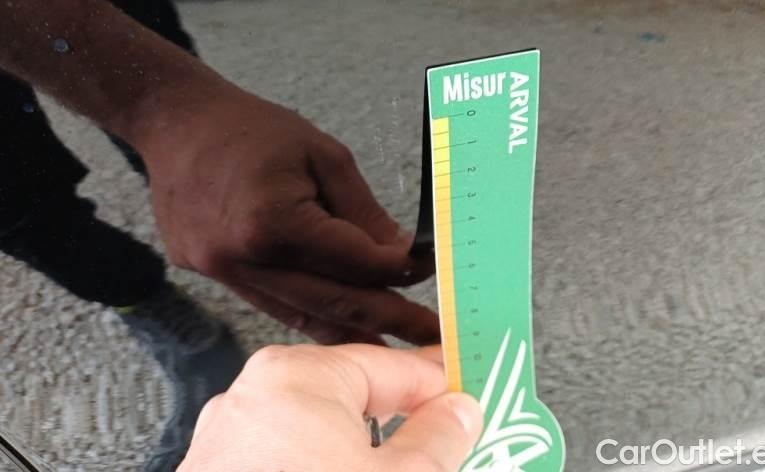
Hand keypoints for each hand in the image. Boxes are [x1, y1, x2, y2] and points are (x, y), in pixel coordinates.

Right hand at [133, 76, 437, 345]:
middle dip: (386, 318)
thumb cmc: (253, 128)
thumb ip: (364, 213)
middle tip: (429, 333)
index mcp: (274, 223)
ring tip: (389, 342)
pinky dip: (309, 313)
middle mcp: (243, 259)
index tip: (430, 271)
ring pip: (299, 314)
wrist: (178, 122)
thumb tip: (401, 255)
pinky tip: (337, 321)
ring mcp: (219, 273)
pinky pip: (270, 303)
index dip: (399, 270)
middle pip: (331, 302)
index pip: (354, 262)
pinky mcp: (209, 275)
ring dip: (348, 328)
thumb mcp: (324, 156)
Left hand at [178, 344, 482, 471]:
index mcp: (298, 375)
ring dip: (366, 453)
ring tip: (404, 467)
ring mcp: (232, 441)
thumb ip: (437, 438)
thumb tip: (458, 412)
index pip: (392, 365)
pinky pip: (291, 459)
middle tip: (449, 444)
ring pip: (322, 434)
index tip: (470, 398)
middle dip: (405, 423)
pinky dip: (324, 467)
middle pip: (356, 398)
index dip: (440, 385)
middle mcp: (256, 397)